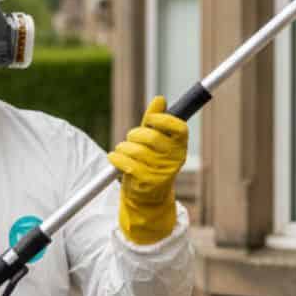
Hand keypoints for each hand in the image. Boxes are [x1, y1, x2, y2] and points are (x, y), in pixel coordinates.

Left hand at [108, 95, 187, 244]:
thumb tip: (160, 99)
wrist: (148, 196)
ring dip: (123, 148)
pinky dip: (116, 158)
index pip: (179, 128)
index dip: (163, 120)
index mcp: (180, 146)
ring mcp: (162, 172)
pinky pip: (126, 163)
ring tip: (123, 152)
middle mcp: (175, 159)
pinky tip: (115, 159)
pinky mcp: (148, 183)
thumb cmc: (150, 161)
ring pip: (135, 150)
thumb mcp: (155, 139)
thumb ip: (156, 120)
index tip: (150, 119)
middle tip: (131, 139)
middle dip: (134, 135)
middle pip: (151, 137)